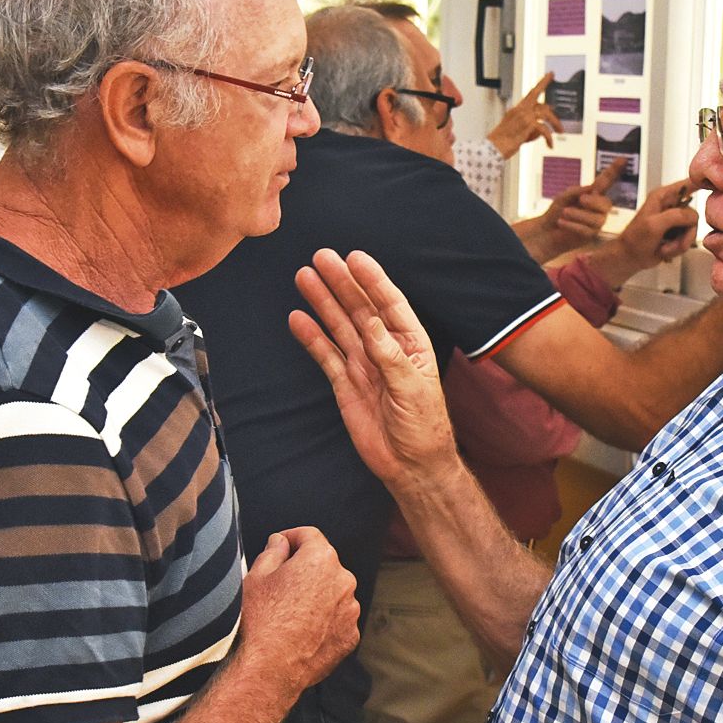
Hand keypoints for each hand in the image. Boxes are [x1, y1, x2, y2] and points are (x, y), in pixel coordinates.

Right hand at [236, 528, 360, 700]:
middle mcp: (343, 580)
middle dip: (305, 569)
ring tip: (290, 613)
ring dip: (317, 596)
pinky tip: (302, 631)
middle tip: (280, 585)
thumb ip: (273, 551)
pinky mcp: (350, 635)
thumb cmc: (259, 620)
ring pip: (333, 592)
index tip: (281, 546)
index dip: (291, 537)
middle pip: (324, 565)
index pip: (309, 535)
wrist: (269, 668)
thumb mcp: (255, 577)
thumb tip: (281, 541)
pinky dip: (324, 621)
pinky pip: (337, 619)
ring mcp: (350, 610)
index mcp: (320, 559)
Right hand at [290, 250, 460, 491]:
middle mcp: (385, 349)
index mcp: (410, 344)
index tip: (355, 257)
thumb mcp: (412, 388)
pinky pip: (326, 355)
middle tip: (321, 257)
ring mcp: (363, 365)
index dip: (373, 280)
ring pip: (340, 326)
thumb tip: (371, 323)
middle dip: (342, 282)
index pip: (390, 304)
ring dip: (323, 301)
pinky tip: (298, 318)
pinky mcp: (345, 384)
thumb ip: (390, 355)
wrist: (410, 465)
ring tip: (304, 276)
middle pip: (360, 308)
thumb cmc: (423, 427)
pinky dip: (312, 337)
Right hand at [487, 74, 564, 156]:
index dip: (542, 83)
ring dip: (555, 124)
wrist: (494, 148)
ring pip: (546, 114)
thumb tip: (542, 129)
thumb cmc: (502, 143)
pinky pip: (544, 128)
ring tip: (560, 132)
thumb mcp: (518, 132)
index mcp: (517, 110)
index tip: (550, 75)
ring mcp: (524, 116)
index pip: (531, 93)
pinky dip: (549, 138)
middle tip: (558, 116)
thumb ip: (531, 128)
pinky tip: (550, 144)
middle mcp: (520, 110)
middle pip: (541, 102)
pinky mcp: (528, 124)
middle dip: (552, 112)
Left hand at [542, 172, 612, 244]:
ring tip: (564, 213)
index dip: (614, 171)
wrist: (547, 231)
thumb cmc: (556, 211)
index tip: (623, 159)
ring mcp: (597, 223)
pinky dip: (573, 225)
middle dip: (594, 202)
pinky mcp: (591, 236)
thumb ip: (577, 191)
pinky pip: (587, 231)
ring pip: (597, 220)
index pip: (606, 181)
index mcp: (593, 194)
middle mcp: (598, 209)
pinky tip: (562, 222)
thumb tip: (591, 189)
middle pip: (606, 204)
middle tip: (581, 200)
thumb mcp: (564, 196)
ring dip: (579, 215)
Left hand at [617, 179, 698, 269]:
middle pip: (693, 215)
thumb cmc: (635, 239)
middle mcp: (671, 205)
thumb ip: (675, 216)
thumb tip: (694, 216)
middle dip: (685, 234)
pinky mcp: (676, 232)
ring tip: (665, 248)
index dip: (702, 183)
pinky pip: (688, 239)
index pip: (687, 184)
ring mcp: (674, 220)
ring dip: (680, 244)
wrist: (630, 258)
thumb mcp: (654, 224)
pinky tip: (666, 250)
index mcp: (663, 196)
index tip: (718, 183)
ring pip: (692, 230)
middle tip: (672, 243)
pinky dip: (678, 248)